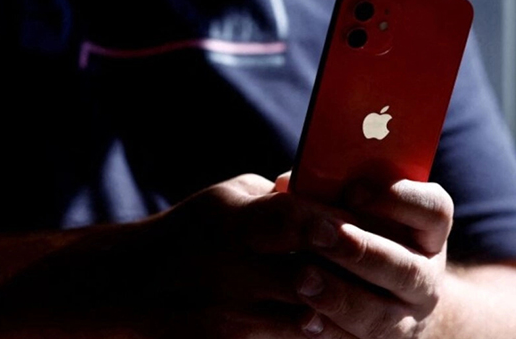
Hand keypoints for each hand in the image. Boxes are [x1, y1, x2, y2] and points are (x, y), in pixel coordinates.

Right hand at [0, 174, 353, 337]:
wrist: (137, 281)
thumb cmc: (192, 228)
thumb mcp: (228, 197)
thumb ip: (275, 195)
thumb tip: (326, 190)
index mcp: (235, 220)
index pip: (294, 216)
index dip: (334, 221)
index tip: (364, 225)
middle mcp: (233, 265)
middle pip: (308, 274)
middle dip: (346, 273)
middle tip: (378, 268)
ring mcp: (230, 307)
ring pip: (305, 314)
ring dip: (336, 307)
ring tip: (362, 297)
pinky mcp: (230, 337)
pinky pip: (288, 336)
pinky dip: (312, 328)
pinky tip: (328, 317)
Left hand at [277, 173, 453, 338]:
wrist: (378, 293)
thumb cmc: (356, 233)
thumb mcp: (353, 209)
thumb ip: (328, 193)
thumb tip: (289, 184)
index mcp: (427, 231)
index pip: (433, 210)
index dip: (397, 199)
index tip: (352, 190)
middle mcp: (425, 275)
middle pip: (406, 267)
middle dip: (360, 251)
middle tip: (319, 235)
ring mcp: (408, 317)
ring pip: (383, 315)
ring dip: (341, 297)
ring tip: (303, 280)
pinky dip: (331, 332)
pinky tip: (305, 319)